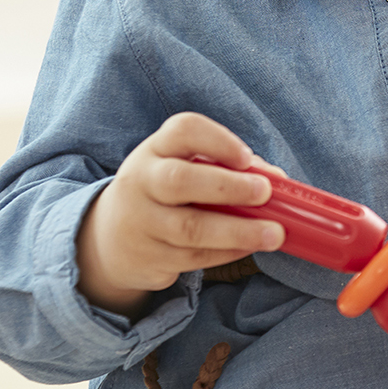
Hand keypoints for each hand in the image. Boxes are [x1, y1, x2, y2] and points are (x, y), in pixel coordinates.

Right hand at [76, 112, 286, 313]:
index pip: (182, 131)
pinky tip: (249, 247)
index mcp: (155, 150)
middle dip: (228, 186)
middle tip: (265, 193)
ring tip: (274, 233)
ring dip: (238, 231)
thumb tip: (276, 179)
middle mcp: (142, 182)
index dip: (217, 141)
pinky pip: (193, 257)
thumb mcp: (182, 168)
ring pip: (189, 228)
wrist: (111, 238)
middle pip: (180, 180)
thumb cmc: (164, 194)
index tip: (246, 157)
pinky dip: (227, 252)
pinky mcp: (149, 257)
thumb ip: (226, 168)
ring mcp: (142, 222)